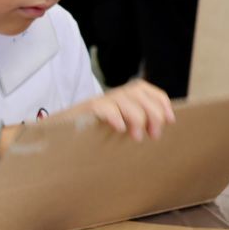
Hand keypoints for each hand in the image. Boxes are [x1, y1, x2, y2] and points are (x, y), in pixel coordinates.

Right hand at [60, 79, 175, 139]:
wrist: (59, 140)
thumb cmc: (91, 139)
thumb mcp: (117, 131)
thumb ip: (133, 127)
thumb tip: (157, 133)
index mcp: (121, 98)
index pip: (146, 90)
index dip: (161, 103)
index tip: (170, 120)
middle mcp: (111, 96)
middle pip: (139, 93)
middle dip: (153, 113)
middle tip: (154, 134)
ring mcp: (98, 101)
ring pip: (125, 99)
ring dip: (137, 117)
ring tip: (137, 137)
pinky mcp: (85, 110)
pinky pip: (104, 107)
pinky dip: (115, 116)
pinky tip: (119, 129)